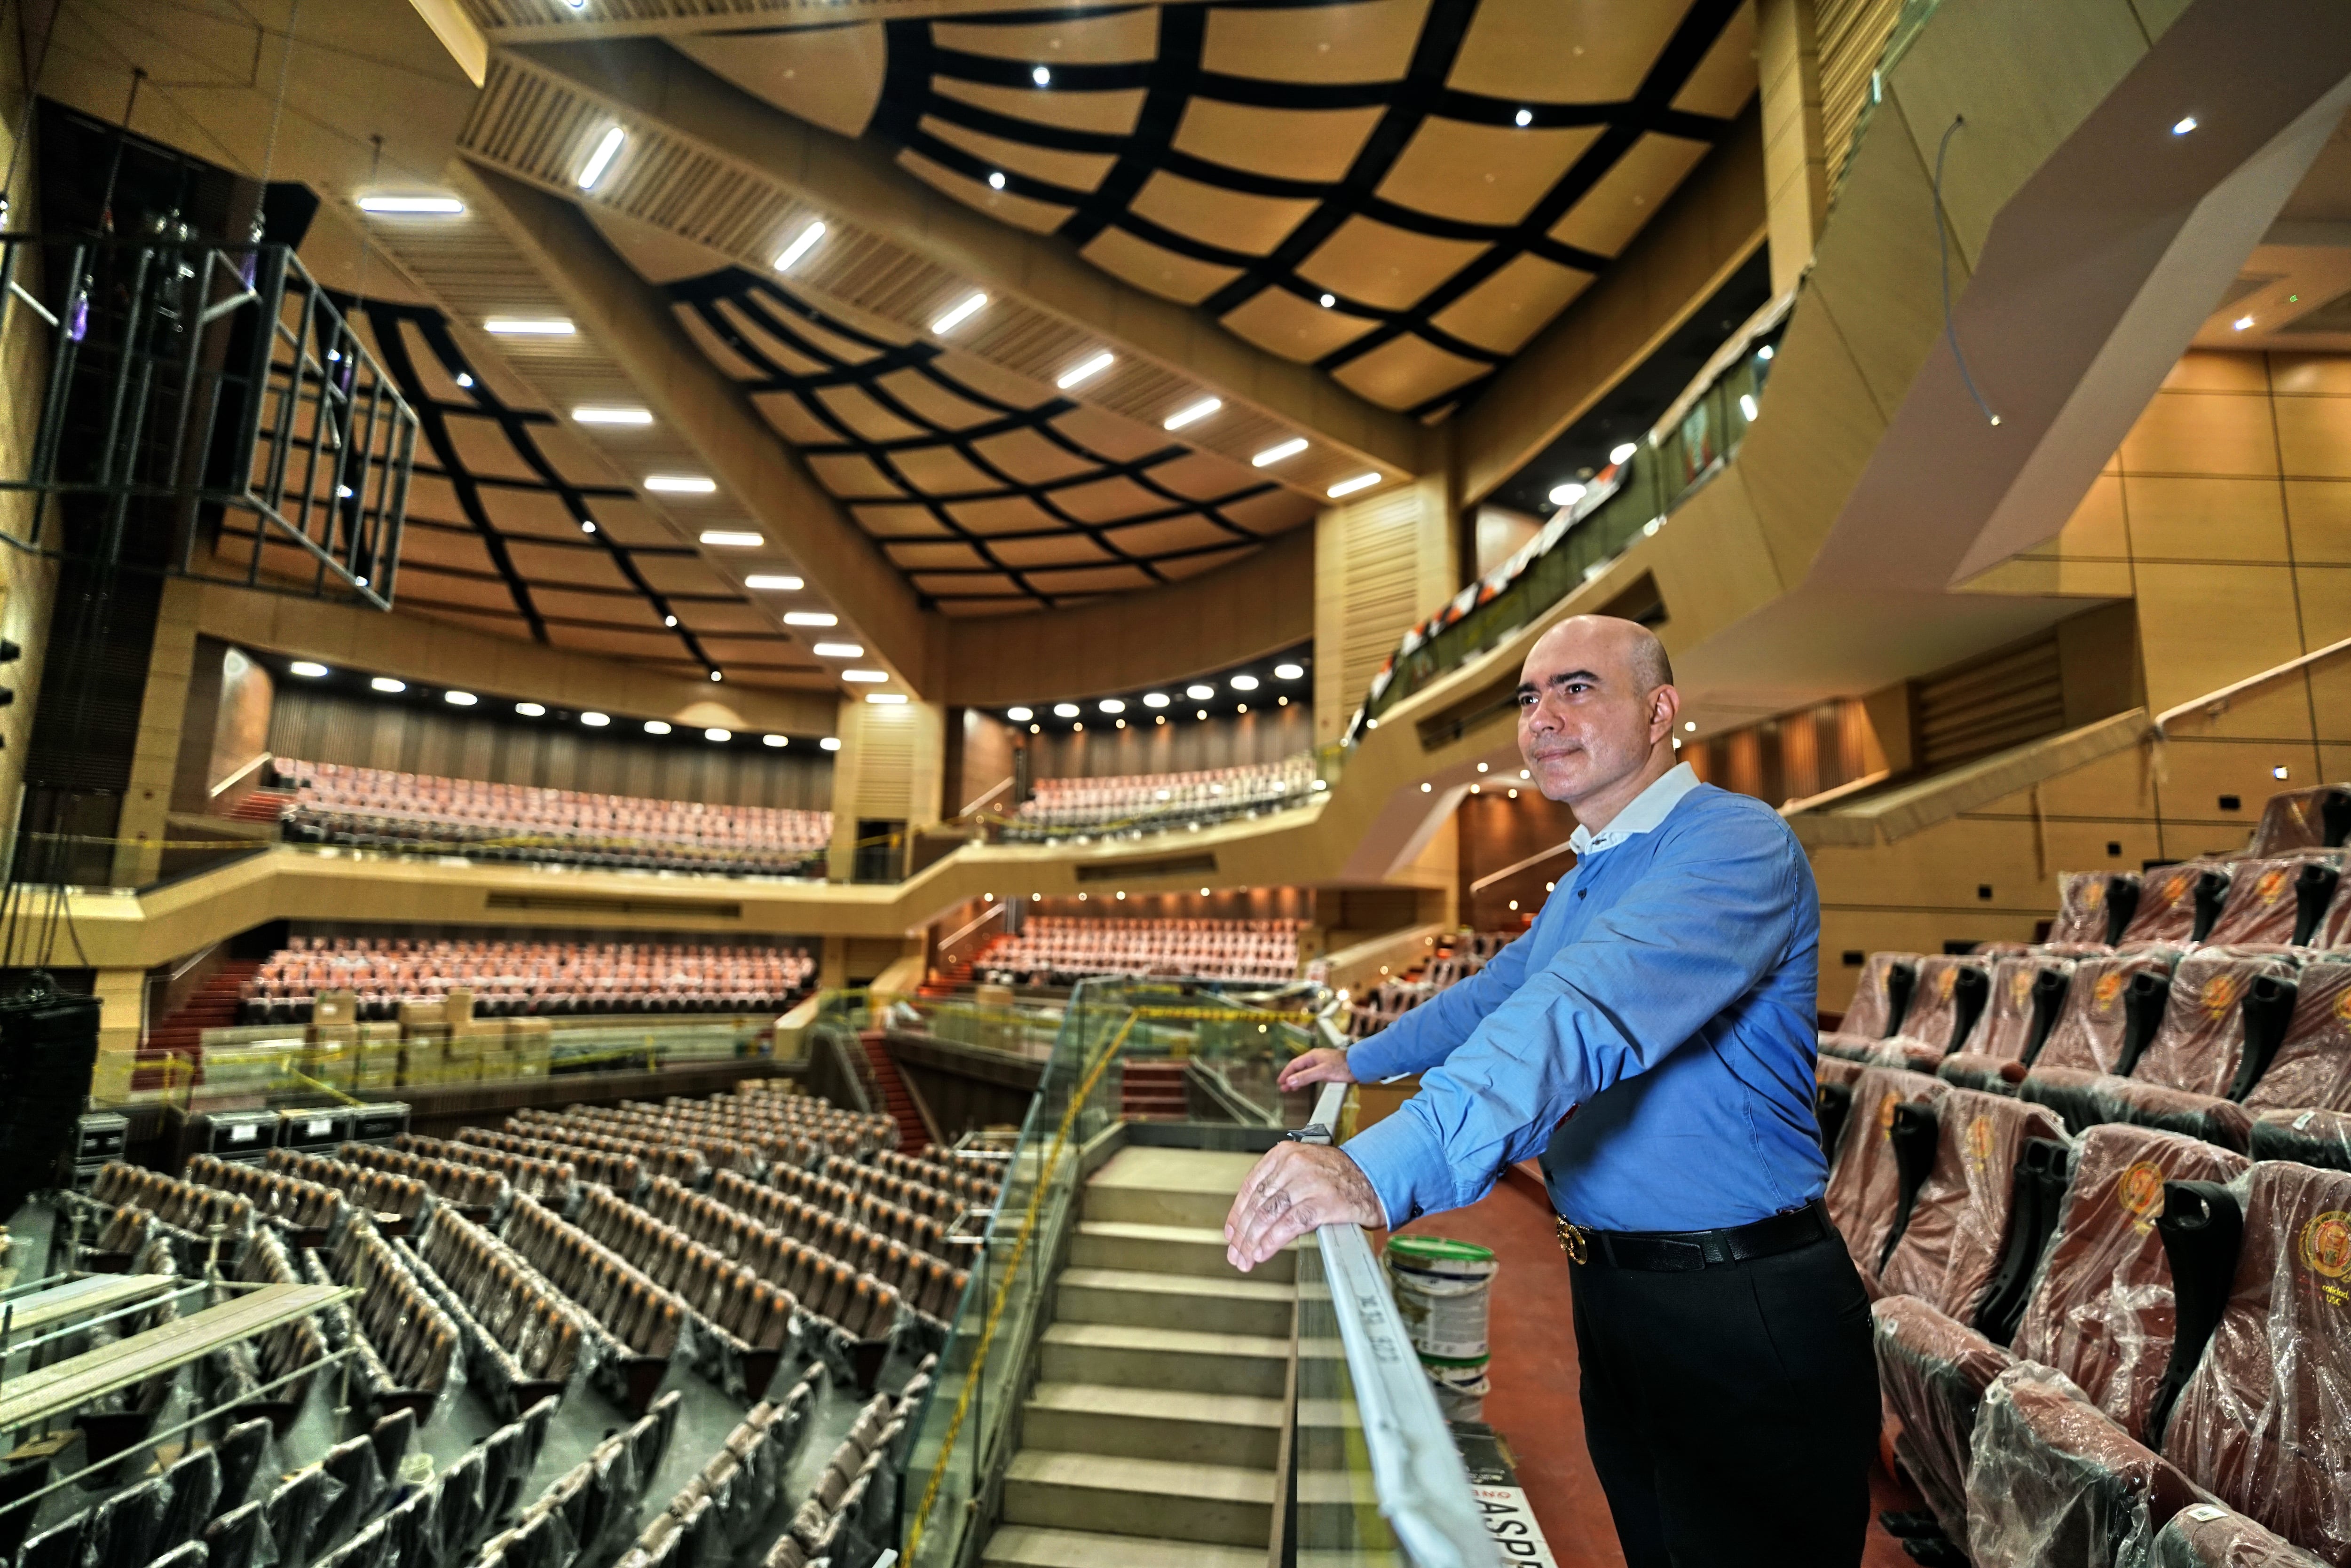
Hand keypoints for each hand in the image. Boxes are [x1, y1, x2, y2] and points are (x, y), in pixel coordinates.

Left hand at [1223, 1142, 1382, 1271]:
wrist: (1376, 1179)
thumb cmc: (1341, 1178)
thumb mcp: (1304, 1169)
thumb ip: (1280, 1186)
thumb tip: (1252, 1218)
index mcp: (1284, 1154)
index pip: (1251, 1186)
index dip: (1237, 1214)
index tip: (1230, 1233)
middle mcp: (1294, 1164)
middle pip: (1258, 1203)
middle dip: (1243, 1234)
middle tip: (1236, 1253)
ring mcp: (1310, 1182)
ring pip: (1270, 1214)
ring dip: (1253, 1241)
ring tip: (1247, 1258)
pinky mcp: (1325, 1202)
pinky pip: (1291, 1224)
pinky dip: (1273, 1241)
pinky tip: (1263, 1252)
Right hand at [1278, 1046, 1356, 1092]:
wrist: (1359, 1066)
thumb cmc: (1343, 1067)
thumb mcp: (1322, 1072)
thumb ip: (1305, 1077)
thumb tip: (1290, 1081)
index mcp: (1313, 1056)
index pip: (1294, 1065)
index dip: (1286, 1074)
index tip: (1280, 1082)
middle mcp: (1316, 1058)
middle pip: (1299, 1068)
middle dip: (1290, 1078)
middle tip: (1283, 1088)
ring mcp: (1322, 1063)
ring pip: (1305, 1072)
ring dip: (1297, 1080)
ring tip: (1291, 1089)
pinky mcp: (1328, 1070)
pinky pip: (1312, 1074)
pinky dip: (1306, 1080)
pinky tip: (1305, 1085)